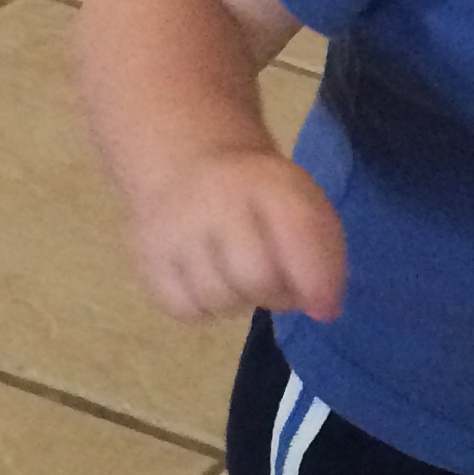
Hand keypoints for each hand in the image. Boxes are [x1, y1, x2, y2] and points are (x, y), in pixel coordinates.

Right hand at [127, 146, 346, 322]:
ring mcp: (173, 229)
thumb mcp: (303, 203)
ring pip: (218, 300)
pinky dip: (206, 308)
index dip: (316, 278)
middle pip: (255, 277)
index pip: (296, 230)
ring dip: (240, 301)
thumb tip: (323, 311)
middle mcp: (214, 199)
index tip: (326, 306)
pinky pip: (186, 309)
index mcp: (267, 180)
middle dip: (277, 295)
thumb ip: (324, 254)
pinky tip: (211, 281)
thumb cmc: (261, 197)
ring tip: (239, 275)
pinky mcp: (147, 258)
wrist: (189, 163)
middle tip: (277, 283)